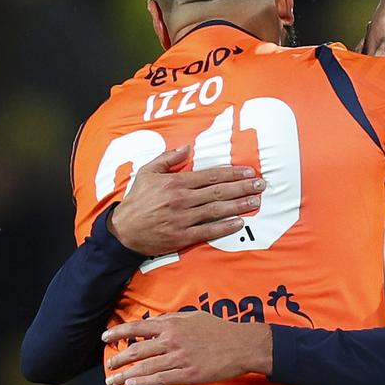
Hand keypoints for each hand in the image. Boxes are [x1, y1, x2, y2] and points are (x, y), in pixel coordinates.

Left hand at [102, 312, 272, 384]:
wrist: (241, 345)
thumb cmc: (218, 329)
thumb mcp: (193, 316)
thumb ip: (172, 320)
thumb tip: (155, 323)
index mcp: (172, 324)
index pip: (137, 328)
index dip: (118, 333)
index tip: (105, 337)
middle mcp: (171, 340)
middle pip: (137, 350)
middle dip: (118, 358)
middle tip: (108, 365)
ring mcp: (179, 358)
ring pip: (145, 367)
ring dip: (125, 375)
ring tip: (113, 380)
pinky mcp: (187, 374)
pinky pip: (160, 379)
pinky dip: (143, 382)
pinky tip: (132, 384)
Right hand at [108, 145, 265, 256]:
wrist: (123, 230)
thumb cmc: (136, 200)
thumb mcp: (147, 172)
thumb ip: (168, 159)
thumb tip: (187, 147)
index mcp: (176, 182)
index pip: (211, 176)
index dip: (232, 173)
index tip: (249, 172)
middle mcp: (182, 199)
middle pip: (218, 192)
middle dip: (242, 187)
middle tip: (261, 185)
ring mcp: (183, 219)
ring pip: (216, 210)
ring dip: (238, 206)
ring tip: (255, 201)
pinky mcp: (182, 236)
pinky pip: (207, 230)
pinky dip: (224, 227)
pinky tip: (239, 223)